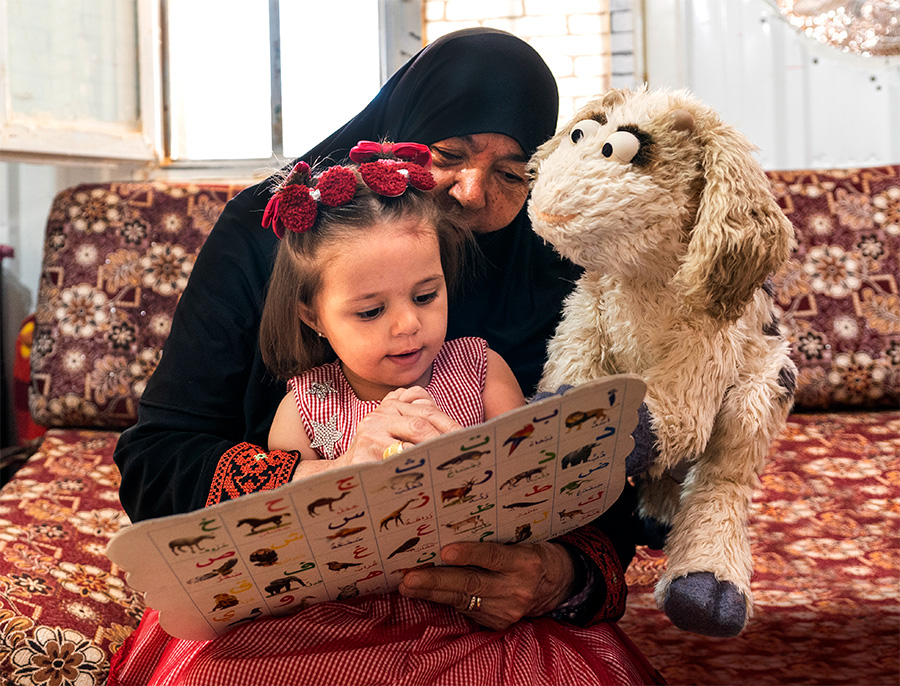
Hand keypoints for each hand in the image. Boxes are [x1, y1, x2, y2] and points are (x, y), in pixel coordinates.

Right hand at [341, 387, 461, 464]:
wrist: (345, 471)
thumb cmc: (378, 453)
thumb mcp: (395, 430)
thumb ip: (418, 420)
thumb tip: (455, 429)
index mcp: (391, 407)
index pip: (426, 411)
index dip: (449, 425)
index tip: (466, 437)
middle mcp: (379, 416)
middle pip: (419, 426)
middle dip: (442, 442)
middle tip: (458, 456)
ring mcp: (369, 435)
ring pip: (408, 447)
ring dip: (429, 459)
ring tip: (445, 468)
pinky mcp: (362, 456)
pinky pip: (393, 465)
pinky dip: (410, 473)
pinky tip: (423, 480)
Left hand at [398, 541, 574, 630]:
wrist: (557, 583)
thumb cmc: (531, 552)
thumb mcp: (520, 540)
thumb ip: (493, 541)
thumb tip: (450, 534)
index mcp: (525, 562)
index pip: (493, 557)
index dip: (469, 554)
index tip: (445, 551)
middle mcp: (517, 588)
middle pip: (471, 584)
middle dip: (436, 581)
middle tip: (410, 577)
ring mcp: (508, 609)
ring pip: (463, 600)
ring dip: (432, 593)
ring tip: (408, 586)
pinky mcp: (499, 622)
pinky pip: (466, 610)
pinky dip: (444, 601)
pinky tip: (425, 594)